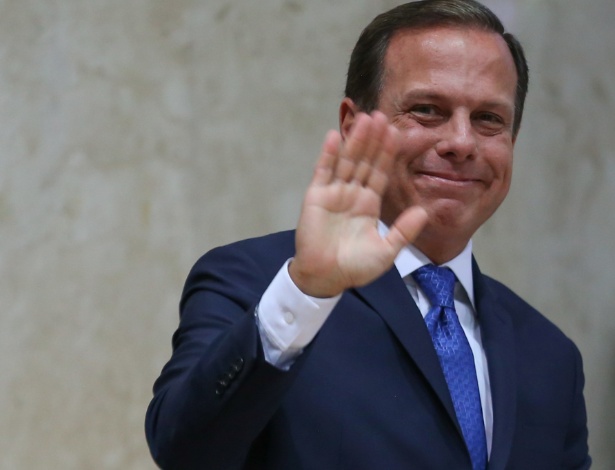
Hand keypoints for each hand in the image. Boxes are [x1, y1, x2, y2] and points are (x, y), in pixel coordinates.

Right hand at [289, 111, 427, 297]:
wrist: (326, 278)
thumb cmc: (355, 267)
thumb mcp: (386, 250)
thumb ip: (403, 231)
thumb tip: (424, 211)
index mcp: (369, 203)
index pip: (381, 172)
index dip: (388, 153)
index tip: (398, 132)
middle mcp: (352, 194)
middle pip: (365, 161)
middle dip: (374, 139)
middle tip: (382, 115)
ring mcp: (333, 193)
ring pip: (347, 161)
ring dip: (356, 140)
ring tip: (365, 118)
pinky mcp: (316, 196)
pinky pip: (323, 171)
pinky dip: (328, 154)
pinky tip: (335, 135)